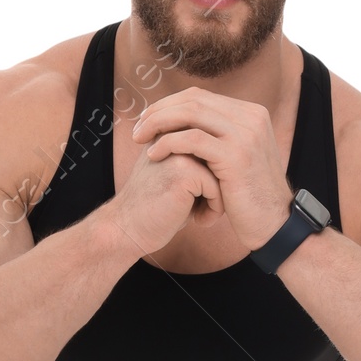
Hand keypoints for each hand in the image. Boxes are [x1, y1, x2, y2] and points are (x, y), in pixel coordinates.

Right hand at [108, 144, 224, 261]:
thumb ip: (198, 160)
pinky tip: (197, 220)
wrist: (127, 229)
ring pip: (223, 172)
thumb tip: (233, 156)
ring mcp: (179, 150)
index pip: (214, 149)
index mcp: (171, 130)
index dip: (213, 178)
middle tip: (202, 208)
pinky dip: (214, 209)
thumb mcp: (175, 176)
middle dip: (218, 186)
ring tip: (200, 214)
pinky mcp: (184, 170)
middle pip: (221, 159)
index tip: (198, 200)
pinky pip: (218, 188)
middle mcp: (174, 134)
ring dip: (218, 198)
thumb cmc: (155, 208)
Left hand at [132, 87, 291, 249]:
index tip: (147, 121)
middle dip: (159, 112)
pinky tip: (153, 155)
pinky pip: (192, 139)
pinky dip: (168, 143)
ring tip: (140, 140)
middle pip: (192, 100)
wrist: (274, 225)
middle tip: (137, 129)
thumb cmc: (249, 198)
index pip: (199, 97)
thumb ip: (219, 138)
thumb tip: (186, 126)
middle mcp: (251, 117)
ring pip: (190, 113)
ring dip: (158, 124)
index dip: (168, 105)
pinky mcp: (236, 155)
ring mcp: (245, 134)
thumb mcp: (237, 159)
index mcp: (250, 114)